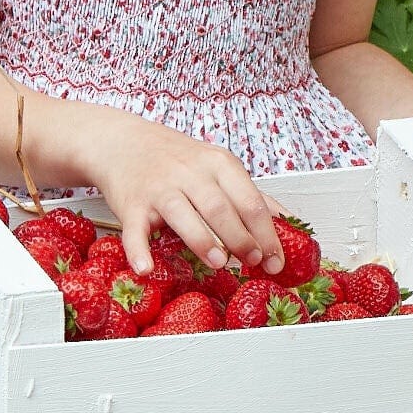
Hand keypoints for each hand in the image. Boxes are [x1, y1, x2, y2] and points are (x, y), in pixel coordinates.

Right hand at [78, 109, 283, 276]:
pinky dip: (139, 250)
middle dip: (240, 237)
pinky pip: (136, 230)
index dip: (267, 233)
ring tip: (220, 264)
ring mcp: (160, 189)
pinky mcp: (132, 205)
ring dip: (203, 242)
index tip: (276, 260)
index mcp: (218, 164)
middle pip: (220, 208)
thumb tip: (288, 222)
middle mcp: (190, 174)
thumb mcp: (218, 166)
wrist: (123, 142)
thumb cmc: (178, 160)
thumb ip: (249, 194)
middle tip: (253, 261)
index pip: (249, 201)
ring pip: (184, 215)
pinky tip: (147, 269)